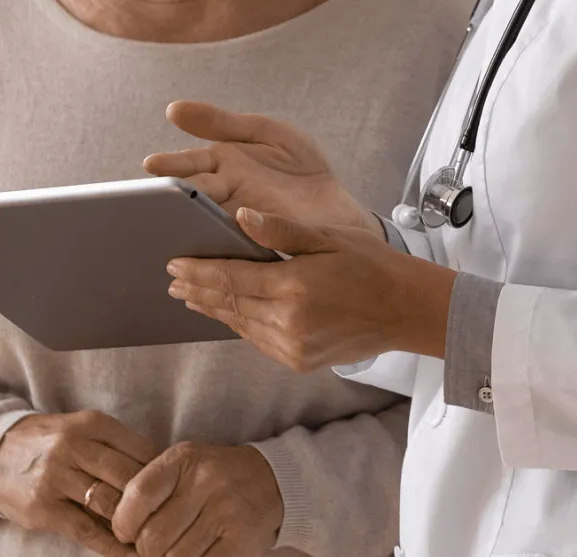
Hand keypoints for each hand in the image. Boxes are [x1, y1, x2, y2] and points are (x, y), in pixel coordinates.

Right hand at [0, 410, 156, 554]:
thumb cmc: (50, 441)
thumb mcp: (81, 428)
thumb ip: (113, 444)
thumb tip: (157, 468)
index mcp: (91, 423)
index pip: (139, 448)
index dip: (160, 472)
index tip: (176, 490)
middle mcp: (74, 447)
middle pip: (127, 476)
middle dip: (152, 499)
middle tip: (171, 516)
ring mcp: (57, 478)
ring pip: (109, 503)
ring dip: (134, 523)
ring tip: (155, 537)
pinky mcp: (43, 508)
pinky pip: (86, 530)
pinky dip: (111, 544)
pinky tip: (128, 553)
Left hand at [112, 442, 281, 555]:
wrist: (269, 481)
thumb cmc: (213, 479)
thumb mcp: (182, 468)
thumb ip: (148, 491)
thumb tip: (110, 525)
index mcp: (184, 460)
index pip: (138, 495)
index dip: (124, 522)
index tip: (127, 532)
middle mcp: (205, 482)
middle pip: (151, 538)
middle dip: (148, 550)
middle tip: (159, 544)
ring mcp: (225, 512)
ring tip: (183, 547)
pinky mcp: (240, 542)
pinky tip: (198, 553)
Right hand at [145, 102, 381, 236]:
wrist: (339, 205)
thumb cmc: (299, 166)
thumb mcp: (265, 133)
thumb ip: (222, 122)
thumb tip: (172, 108)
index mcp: (221, 166)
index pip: (189, 166)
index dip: (171, 166)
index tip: (152, 165)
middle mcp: (223, 197)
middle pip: (191, 199)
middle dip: (172, 201)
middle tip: (152, 202)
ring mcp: (236, 225)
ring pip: (203, 225)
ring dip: (188, 230)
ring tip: (173, 232)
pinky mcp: (253, 250)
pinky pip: (230, 251)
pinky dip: (216, 253)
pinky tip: (207, 258)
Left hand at [167, 209, 457, 371]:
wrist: (404, 309)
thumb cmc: (369, 264)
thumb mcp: (326, 236)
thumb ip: (280, 230)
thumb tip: (239, 217)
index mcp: (292, 287)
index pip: (230, 279)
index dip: (198, 272)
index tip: (173, 264)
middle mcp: (287, 323)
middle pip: (228, 304)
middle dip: (197, 290)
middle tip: (172, 279)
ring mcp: (292, 346)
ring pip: (239, 324)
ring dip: (213, 308)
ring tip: (190, 295)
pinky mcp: (299, 360)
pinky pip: (257, 339)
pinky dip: (238, 323)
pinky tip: (228, 312)